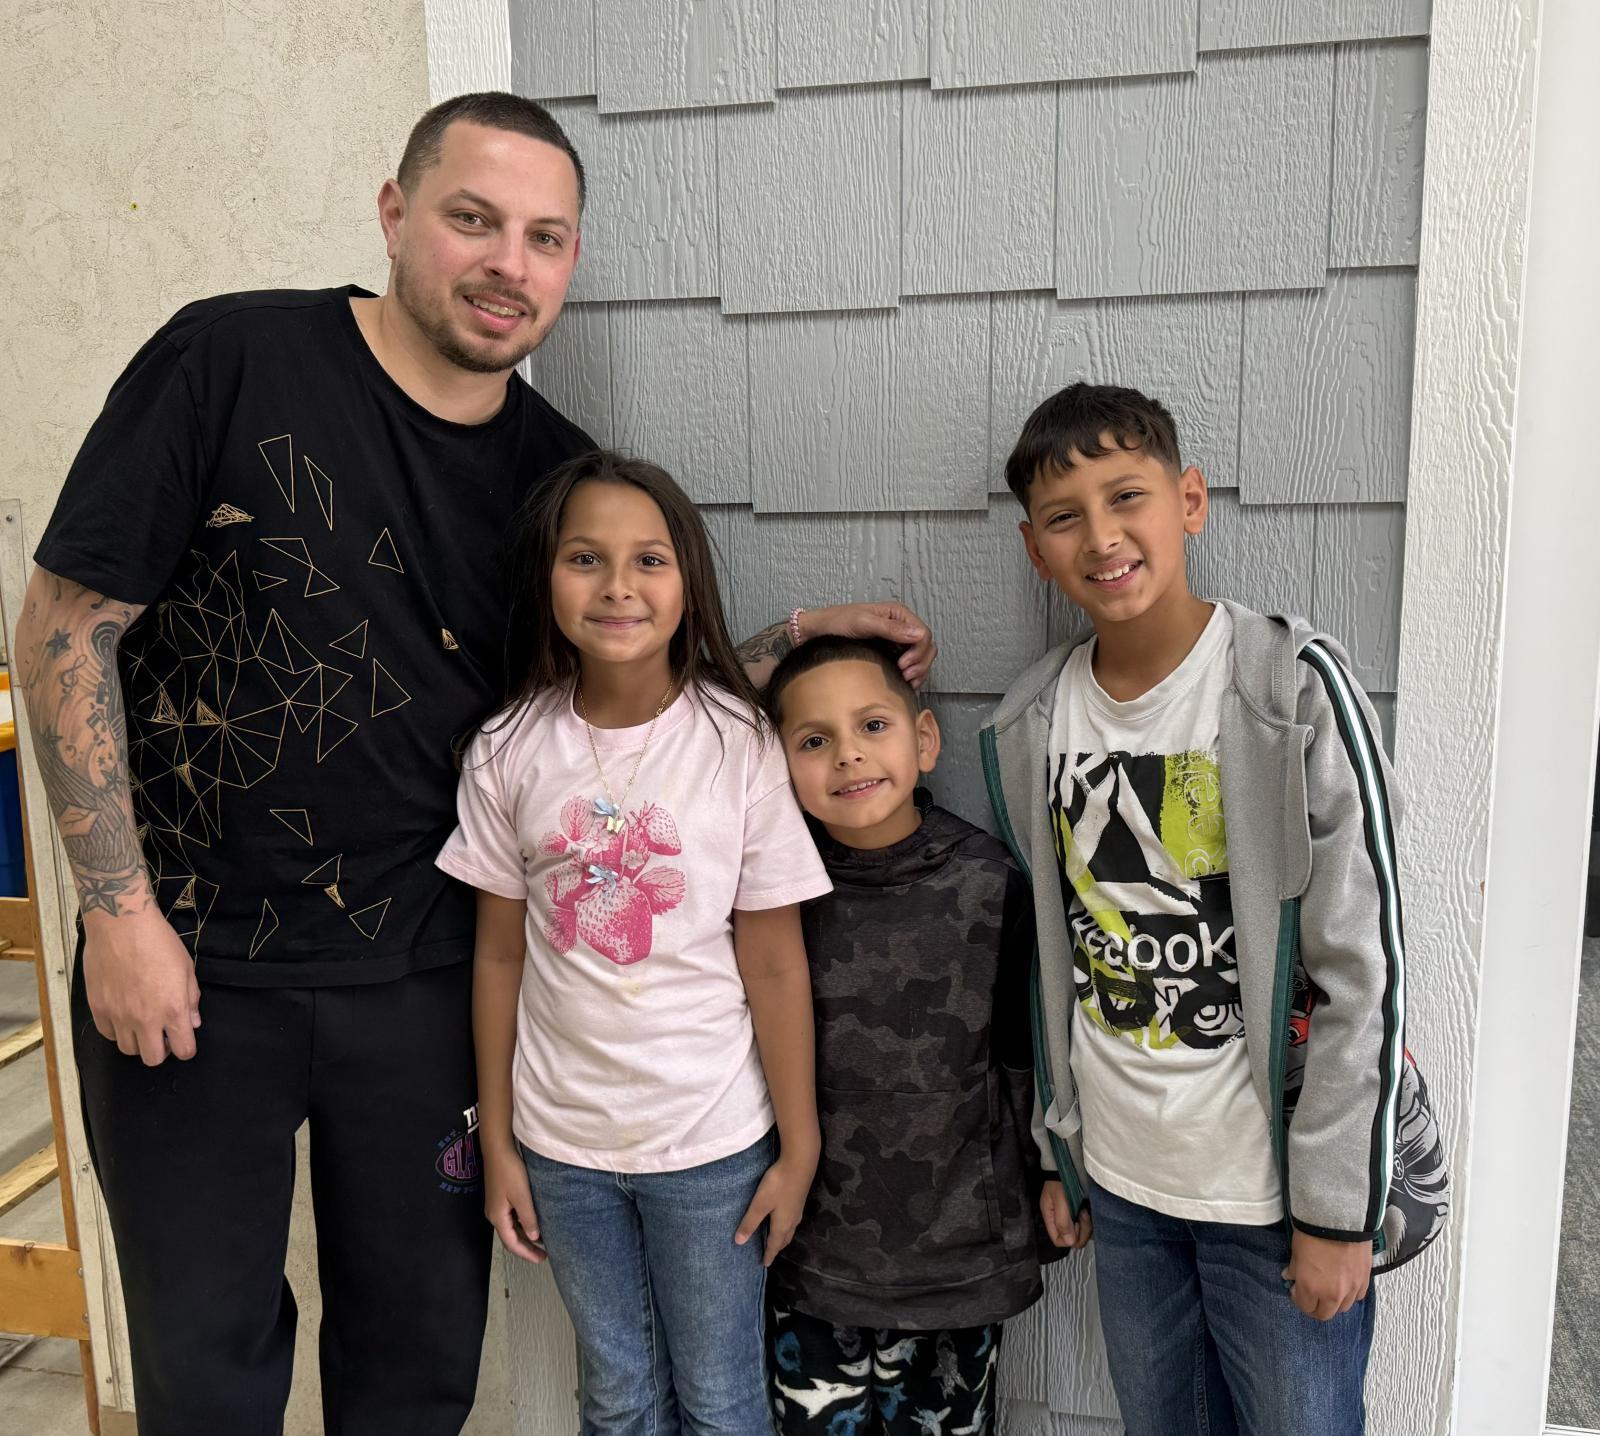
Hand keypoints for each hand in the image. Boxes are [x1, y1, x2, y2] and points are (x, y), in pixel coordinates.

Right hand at [82, 908, 201, 1065]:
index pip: (184, 1050)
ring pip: (128, 1050)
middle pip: (152, 1059)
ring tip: (143, 1024)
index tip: (184, 1040)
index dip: (186, 1049)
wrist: (122, 925)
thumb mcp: (186, 968)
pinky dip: (117, 1031)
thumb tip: (192, 1022)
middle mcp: (145, 1019)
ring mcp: (119, 1016)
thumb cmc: (159, 942)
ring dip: (138, 1042)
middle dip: (161, 1051)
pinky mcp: (98, 1008)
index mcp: (172, 1009)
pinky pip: (108, 1034)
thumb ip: (191, 999)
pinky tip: (123, 1016)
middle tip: (163, 1035)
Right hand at [483, 1142, 545, 1263]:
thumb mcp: (522, 1196)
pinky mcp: (500, 1197)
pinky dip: (522, 1224)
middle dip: (526, 1248)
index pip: (512, 1244)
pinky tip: (533, 1222)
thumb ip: (528, 1218)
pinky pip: (511, 1218)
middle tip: (543, 1255)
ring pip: (511, 1228)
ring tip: (541, 1241)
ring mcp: (496, 1206)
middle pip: (510, 1238)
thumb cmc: (509, 1171)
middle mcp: (494, 1214)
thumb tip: (535, 1237)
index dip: (527, 1254)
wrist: (498, 1149)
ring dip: (525, 1236)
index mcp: (497, 1217)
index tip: (541, 1259)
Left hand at [735, 1150, 816, 1265]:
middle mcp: (792, 1220)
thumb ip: (750, 1222)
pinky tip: (783, 1218)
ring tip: (775, 1239)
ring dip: (782, 1237)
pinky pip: (792, 1220)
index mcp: (782, 1225)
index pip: (775, 1245)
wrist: (800, 1163)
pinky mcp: (799, 1200)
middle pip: (784, 1239)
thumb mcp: (760, 1204)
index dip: (769, 1255)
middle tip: (769, 1253)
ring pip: (790, 1229)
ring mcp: (798, 1210)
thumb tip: (739, 1242)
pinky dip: (786, 1226)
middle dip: (777, 1247)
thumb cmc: (778, 1185)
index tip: (765, 1264)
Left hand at [801, 603, 937, 688]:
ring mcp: (897, 641)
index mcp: (898, 614)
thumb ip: (891, 629)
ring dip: (919, 671)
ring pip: (922, 658)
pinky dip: (913, 675)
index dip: (918, 652)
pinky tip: (904, 682)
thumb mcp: (863, 623)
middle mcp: (901, 626)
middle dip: (921, 663)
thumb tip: (919, 634)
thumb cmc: (836, 622)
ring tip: (906, 681)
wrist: (817, 633)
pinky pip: (912, 665)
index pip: (924, 634)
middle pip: (927, 647)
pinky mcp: (892, 654)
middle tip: (906, 676)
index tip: (903, 665)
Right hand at [1040, 1180, 1092, 1247]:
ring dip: (1086, 1225)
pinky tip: (1086, 1210)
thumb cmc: (1061, 1179)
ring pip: (1080, 1234)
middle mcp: (1059, 1220)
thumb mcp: (1060, 1199)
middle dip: (1081, 1231)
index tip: (1075, 1224)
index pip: (1058, 1240)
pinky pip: (1085, 1227)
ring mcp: (1069, 1218)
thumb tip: (1069, 1241)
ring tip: (1084, 1211)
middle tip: (1082, 1215)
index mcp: (1050, 1217)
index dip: (1069, 1237)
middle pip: (1071, 1240)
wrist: (1068, 1166)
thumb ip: (1063, 1221)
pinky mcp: (1077, 1214)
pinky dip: (1089, 1221)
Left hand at [1283, 1230, 1369, 1319]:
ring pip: (1342, 1308)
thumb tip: (1290, 1277)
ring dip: (1333, 1302)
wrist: (1340, 1219)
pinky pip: (1357, 1297)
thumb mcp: (1297, 1251)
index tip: (1297, 1291)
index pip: (1305, 1307)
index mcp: (1311, 1288)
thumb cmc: (1314, 1232)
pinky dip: (1349, 1295)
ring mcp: (1350, 1289)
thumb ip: (1294, 1269)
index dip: (1299, 1300)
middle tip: (1311, 1296)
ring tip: (1328, 1290)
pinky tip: (1344, 1284)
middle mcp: (1332, 1294)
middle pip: (1324, 1314)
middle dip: (1315, 1307)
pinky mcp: (1364, 1281)